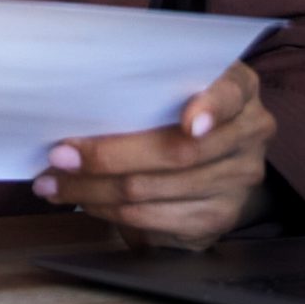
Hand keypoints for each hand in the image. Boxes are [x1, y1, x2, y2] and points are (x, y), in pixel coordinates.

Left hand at [32, 60, 274, 251]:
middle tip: (60, 155)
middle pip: (177, 152)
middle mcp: (250, 133)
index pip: (231, 93)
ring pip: (156, 188)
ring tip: (54, 184)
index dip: (211, 107)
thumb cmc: (174, 107)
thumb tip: (75, 106)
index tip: (188, 123)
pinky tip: (84, 202)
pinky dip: (111, 211)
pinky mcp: (220, 218)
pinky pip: (156, 218)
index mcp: (240, 88)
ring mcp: (239, 180)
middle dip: (108, 156)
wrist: (211, 155)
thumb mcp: (172, 85)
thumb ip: (144, 89)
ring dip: (95, 189)